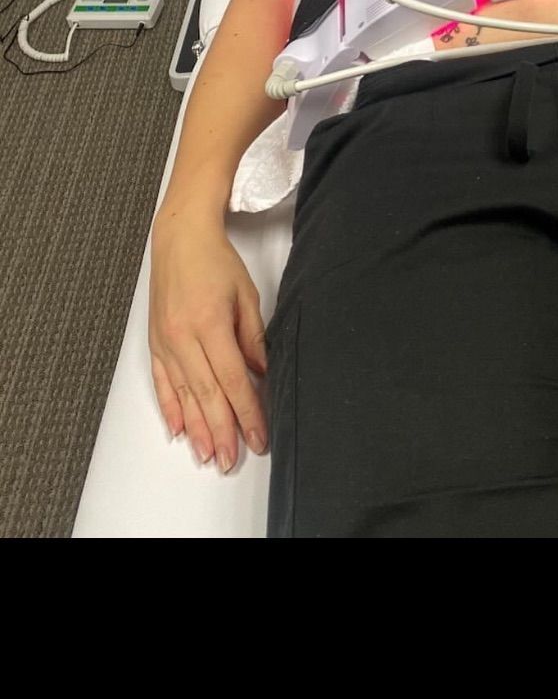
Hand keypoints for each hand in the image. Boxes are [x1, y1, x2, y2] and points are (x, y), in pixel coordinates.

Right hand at [149, 216, 270, 470]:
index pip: (233, 380)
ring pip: (182, 395)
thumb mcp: (246, 296)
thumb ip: (253, 339)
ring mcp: (165, 342)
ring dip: (195, 428)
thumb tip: (262, 374)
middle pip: (206, 395)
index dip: (247, 413)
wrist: (179, 238)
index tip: (258, 438)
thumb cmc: (215, 262)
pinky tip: (178, 429)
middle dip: (220, 431)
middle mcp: (183, 337)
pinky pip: (161, 382)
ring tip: (206, 455)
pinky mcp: (155, 342)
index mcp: (210, 325)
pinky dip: (169, 408)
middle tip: (230, 460)